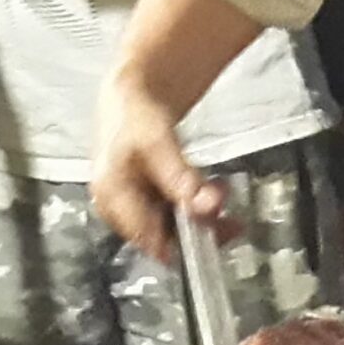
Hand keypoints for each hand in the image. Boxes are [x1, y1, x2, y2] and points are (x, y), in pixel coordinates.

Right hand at [92, 80, 229, 261]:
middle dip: (199, 229)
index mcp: (112, 199)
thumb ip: (181, 178)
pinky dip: (196, 207)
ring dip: (202, 218)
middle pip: (165, 238)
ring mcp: (133, 206)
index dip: (184, 247)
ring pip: (174, 227)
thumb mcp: (158, 144)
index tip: (215, 237)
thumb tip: (207, 207)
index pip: (150, 241)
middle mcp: (119, 209)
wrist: (131, 97)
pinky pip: (176, 214)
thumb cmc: (134, 115)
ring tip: (223, 198)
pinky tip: (213, 195)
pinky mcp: (147, 200)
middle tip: (230, 219)